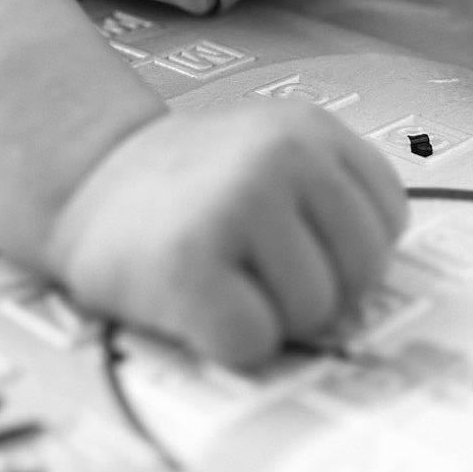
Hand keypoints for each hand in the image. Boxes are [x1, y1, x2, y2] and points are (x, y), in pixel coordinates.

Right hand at [46, 102, 407, 368]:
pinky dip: (225, 340)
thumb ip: (330, 201)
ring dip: (267, 315)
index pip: (387, 222)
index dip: (342, 249)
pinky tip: (193, 299)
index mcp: (310, 129)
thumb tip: (389, 300)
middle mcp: (282, 155)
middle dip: (313, 289)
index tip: (289, 239)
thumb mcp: (271, 158)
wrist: (83, 179)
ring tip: (219, 274)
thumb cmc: (187, 189)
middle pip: (360, 274)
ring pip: (313, 313)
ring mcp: (237, 204)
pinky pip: (253, 342)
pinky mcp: (191, 263)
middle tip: (250, 265)